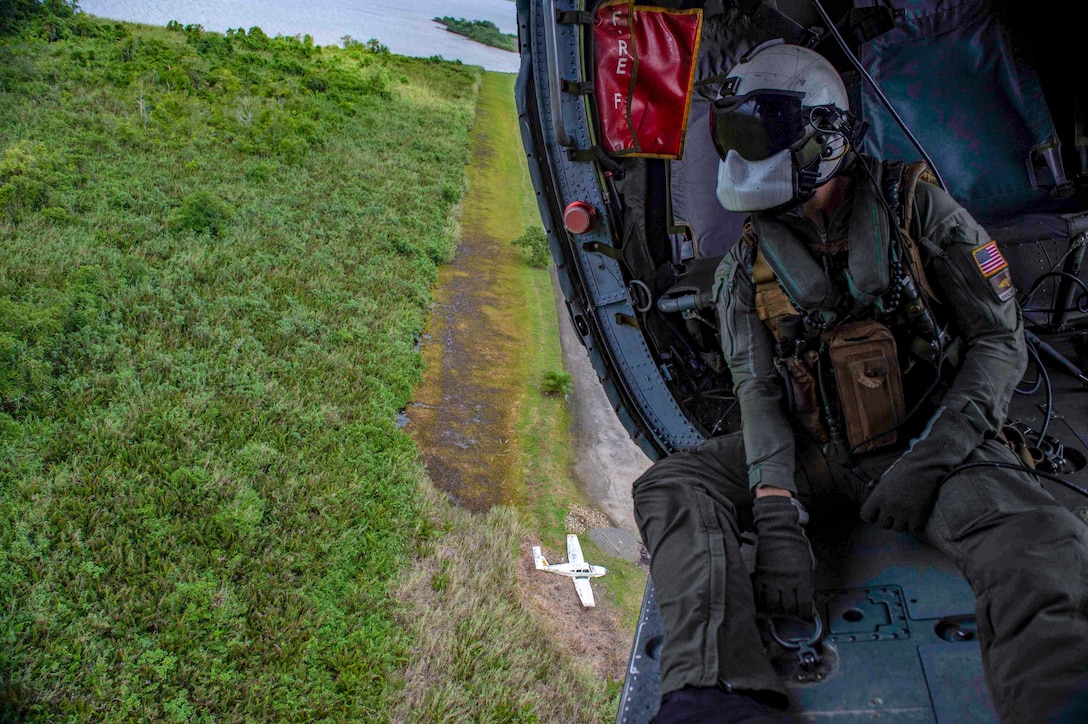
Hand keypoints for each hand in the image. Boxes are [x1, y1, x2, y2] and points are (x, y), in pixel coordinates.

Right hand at [752, 494, 815, 618]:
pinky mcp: (760, 575)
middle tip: (791, 613)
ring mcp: (771, 579)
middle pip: (788, 608)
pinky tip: (764, 602)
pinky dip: (761, 602)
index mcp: (801, 578)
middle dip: (790, 613)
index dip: (805, 614)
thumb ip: (807, 581)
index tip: (805, 616)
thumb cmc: (794, 543)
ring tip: (778, 609)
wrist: (778, 529)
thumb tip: (806, 596)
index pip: (804, 605)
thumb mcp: (808, 562)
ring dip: (776, 610)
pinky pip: (758, 595)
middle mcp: (786, 581)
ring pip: (772, 605)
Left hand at [860, 406, 983, 533]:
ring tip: (906, 516)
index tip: (877, 515)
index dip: (871, 516)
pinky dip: (915, 526)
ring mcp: (903, 512)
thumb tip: (880, 505)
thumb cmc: (907, 468)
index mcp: (878, 495)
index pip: (866, 515)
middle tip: (895, 514)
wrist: (926, 465)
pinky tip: (917, 518)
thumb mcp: (887, 479)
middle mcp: (888, 506)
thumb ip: (882, 493)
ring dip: (902, 524)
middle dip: (888, 520)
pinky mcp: (918, 515)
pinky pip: (914, 530)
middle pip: (883, 525)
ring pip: (898, 529)